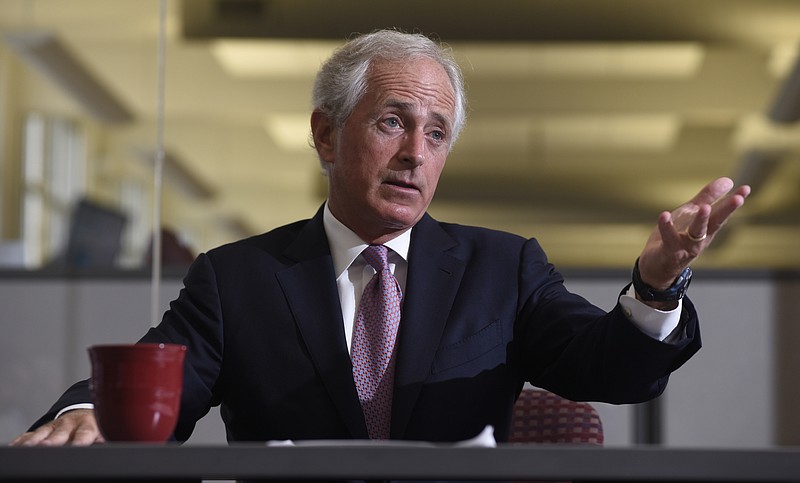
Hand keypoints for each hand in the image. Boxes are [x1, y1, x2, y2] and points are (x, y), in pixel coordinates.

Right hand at [9, 409, 103, 445]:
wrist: (85, 412)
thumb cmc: (96, 428)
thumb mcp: (104, 433)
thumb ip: (103, 441)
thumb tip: (112, 449)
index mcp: (88, 426)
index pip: (84, 434)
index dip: (80, 441)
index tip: (76, 447)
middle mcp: (70, 425)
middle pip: (60, 434)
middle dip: (52, 441)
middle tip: (46, 446)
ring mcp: (54, 427)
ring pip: (41, 434)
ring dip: (34, 442)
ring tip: (27, 448)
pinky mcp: (43, 430)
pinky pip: (29, 436)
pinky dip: (21, 442)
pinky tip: (14, 448)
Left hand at [637, 177, 749, 296]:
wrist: (657, 266)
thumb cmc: (677, 237)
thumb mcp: (691, 215)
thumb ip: (707, 198)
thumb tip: (728, 181)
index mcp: (707, 228)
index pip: (722, 213)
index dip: (734, 201)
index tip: (746, 189)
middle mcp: (700, 238)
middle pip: (716, 223)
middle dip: (727, 211)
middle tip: (738, 199)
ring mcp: (686, 245)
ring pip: (696, 233)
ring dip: (701, 220)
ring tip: (705, 208)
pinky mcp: (670, 250)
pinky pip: (669, 237)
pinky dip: (667, 227)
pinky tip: (664, 215)